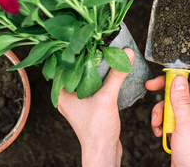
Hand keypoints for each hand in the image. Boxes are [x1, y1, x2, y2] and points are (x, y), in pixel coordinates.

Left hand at [58, 48, 134, 166]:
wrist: (103, 151)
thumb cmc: (96, 130)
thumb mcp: (107, 97)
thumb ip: (116, 74)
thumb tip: (126, 53)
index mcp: (62, 92)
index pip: (64, 65)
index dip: (74, 51)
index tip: (85, 38)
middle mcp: (67, 96)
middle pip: (76, 69)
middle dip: (88, 57)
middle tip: (98, 43)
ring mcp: (78, 101)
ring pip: (86, 77)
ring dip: (96, 67)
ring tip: (105, 54)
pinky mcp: (89, 105)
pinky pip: (94, 85)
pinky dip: (101, 78)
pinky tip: (110, 71)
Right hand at [145, 67, 189, 166]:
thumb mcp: (185, 124)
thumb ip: (180, 100)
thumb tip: (179, 78)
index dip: (188, 70)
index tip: (172, 65)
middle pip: (180, 90)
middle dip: (164, 89)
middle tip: (151, 86)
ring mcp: (186, 121)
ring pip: (170, 104)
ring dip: (160, 111)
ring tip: (157, 123)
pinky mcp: (178, 130)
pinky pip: (166, 118)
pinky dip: (159, 122)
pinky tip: (158, 132)